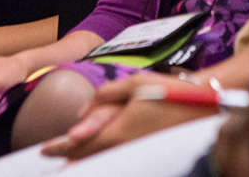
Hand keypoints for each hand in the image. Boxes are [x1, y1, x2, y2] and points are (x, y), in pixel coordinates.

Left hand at [42, 72, 212, 159]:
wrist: (204, 106)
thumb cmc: (170, 92)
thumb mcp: (134, 84)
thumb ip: (105, 96)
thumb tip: (82, 110)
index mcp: (117, 131)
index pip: (80, 144)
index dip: (60, 148)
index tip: (44, 150)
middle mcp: (124, 146)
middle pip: (89, 157)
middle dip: (69, 159)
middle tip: (53, 161)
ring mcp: (136, 151)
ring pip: (103, 160)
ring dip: (85, 161)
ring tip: (71, 164)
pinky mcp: (147, 151)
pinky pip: (118, 157)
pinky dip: (104, 159)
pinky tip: (100, 156)